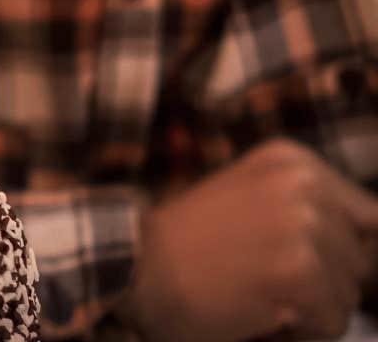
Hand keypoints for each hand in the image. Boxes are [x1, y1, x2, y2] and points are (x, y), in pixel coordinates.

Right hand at [122, 138, 377, 340]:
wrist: (132, 267)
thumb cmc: (185, 247)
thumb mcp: (251, 200)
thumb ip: (307, 210)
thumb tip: (370, 248)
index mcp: (292, 161)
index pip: (368, 220)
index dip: (340, 254)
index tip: (296, 266)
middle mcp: (304, 184)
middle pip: (361, 260)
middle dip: (322, 282)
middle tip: (261, 279)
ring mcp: (303, 225)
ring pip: (348, 295)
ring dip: (310, 309)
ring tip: (255, 294)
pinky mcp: (300, 270)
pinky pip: (333, 324)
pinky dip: (299, 333)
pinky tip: (256, 313)